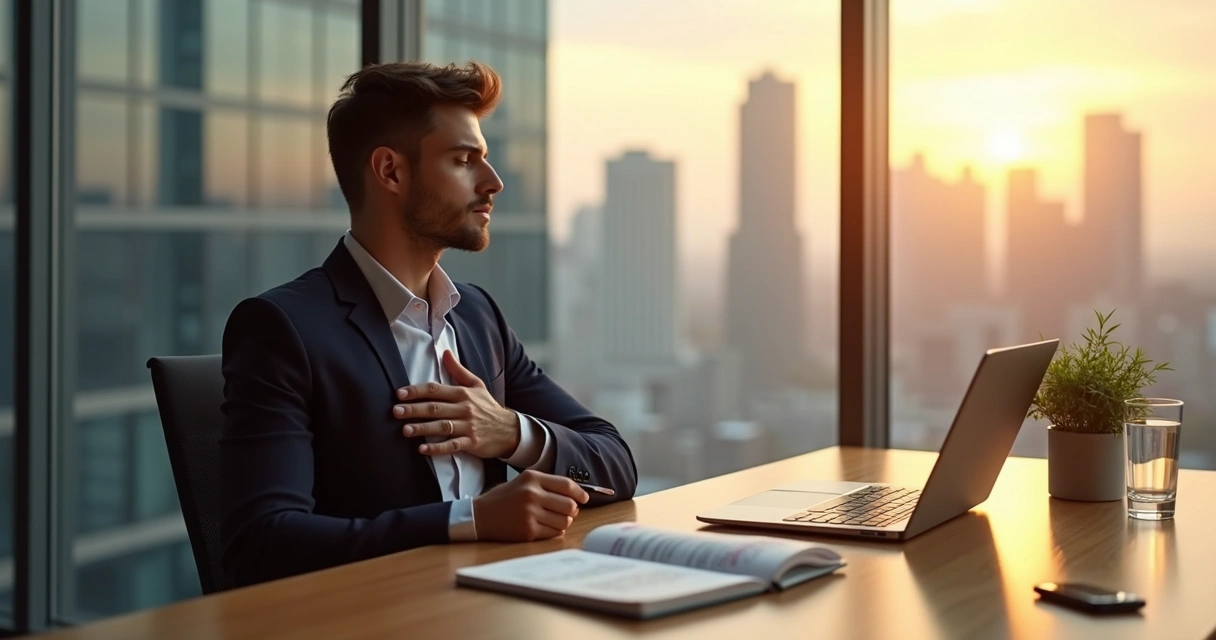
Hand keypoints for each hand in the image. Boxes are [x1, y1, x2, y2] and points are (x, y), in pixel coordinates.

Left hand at [393, 350, 519, 458]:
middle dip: (414, 409)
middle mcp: (465, 409)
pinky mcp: (471, 443)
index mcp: (463, 393)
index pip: (436, 390)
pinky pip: (452, 446)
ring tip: (405, 430)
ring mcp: (468, 426)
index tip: (400, 393)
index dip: (417, 391)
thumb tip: (445, 352)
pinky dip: (437, 448)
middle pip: (436, 408)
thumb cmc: (488, 406)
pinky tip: (422, 449)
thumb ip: (458, 370)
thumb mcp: (476, 385)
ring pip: (442, 426)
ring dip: (423, 428)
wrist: (509, 429)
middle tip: (396, 411)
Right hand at [472, 470, 589, 540]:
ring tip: (553, 520)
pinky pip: (554, 533)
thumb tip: (576, 498)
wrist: (480, 516)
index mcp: (532, 478)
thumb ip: (548, 486)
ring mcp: (530, 513)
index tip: (584, 498)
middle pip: (569, 505)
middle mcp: (532, 494)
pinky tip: (545, 527)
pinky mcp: (528, 530)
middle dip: (572, 510)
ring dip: (564, 522)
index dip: (580, 493)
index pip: (567, 485)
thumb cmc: (504, 498)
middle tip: (566, 512)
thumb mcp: (523, 482)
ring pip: (564, 521)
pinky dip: (554, 532)